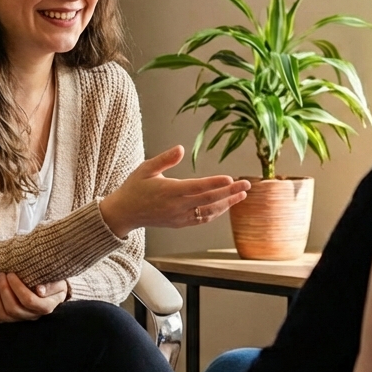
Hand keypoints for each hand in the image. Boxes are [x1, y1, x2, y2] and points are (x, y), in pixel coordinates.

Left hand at [0, 272, 67, 322]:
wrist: (50, 293)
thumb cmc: (54, 283)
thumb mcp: (59, 283)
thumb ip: (53, 286)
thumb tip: (39, 290)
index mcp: (45, 307)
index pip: (29, 300)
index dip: (17, 287)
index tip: (11, 274)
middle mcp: (32, 316)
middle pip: (13, 309)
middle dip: (4, 290)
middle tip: (1, 275)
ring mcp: (20, 320)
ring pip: (3, 315)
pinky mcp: (10, 320)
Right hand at [98, 146, 249, 237]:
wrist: (124, 213)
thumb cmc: (135, 187)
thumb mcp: (145, 168)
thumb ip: (164, 159)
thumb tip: (181, 148)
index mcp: (168, 191)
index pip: (197, 188)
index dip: (215, 184)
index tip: (231, 179)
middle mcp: (176, 207)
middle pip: (208, 200)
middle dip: (230, 192)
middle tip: (247, 185)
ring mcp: (179, 217)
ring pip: (209, 212)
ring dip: (227, 204)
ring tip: (242, 194)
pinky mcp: (180, 223)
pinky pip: (202, 219)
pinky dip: (217, 212)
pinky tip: (226, 204)